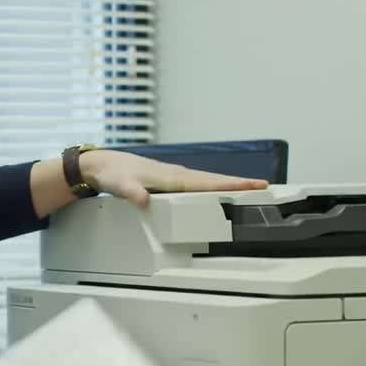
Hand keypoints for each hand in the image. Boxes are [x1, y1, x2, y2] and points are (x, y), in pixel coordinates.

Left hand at [81, 150, 268, 207]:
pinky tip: (219, 193)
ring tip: (251, 189)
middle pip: (214, 180)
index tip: (251, 184)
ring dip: (229, 184)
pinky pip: (198, 185)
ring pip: (208, 182)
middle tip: (264, 186)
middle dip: (239, 183)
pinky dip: (213, 187)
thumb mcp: (122, 187)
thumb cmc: (114, 175)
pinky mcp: (170, 181)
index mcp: (171, 177)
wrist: (102, 165)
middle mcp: (177, 175)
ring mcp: (174, 177)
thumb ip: (134, 193)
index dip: (230, 185)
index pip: (207, 183)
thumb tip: (144, 200)